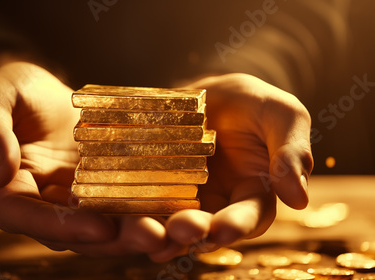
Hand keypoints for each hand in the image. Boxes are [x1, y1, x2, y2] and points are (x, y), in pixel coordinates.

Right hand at [0, 62, 168, 255]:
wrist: (42, 94)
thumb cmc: (12, 92)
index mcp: (10, 190)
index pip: (27, 218)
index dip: (61, 226)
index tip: (100, 227)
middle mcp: (45, 204)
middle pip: (75, 232)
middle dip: (115, 239)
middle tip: (154, 236)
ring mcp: (76, 200)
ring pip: (105, 225)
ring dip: (138, 231)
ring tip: (174, 230)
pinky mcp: (102, 189)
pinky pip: (124, 203)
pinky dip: (149, 209)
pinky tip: (180, 208)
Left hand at [149, 73, 313, 261]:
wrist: (211, 94)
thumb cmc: (253, 103)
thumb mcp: (281, 115)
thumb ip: (291, 152)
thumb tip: (299, 200)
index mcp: (255, 193)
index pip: (251, 216)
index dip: (238, 225)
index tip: (224, 229)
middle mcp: (220, 204)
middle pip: (208, 227)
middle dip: (195, 231)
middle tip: (181, 230)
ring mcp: (188, 199)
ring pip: (175, 223)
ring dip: (164, 233)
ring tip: (152, 236)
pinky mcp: (159, 188)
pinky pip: (149, 204)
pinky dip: (139, 214)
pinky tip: (125, 220)